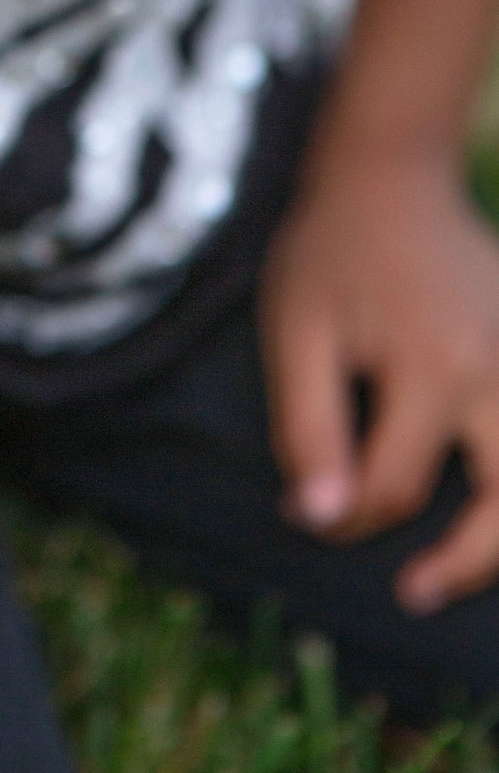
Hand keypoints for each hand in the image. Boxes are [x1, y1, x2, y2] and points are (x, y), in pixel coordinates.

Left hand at [261, 145, 498, 611]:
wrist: (387, 179)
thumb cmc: (329, 253)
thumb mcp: (294, 331)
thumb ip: (308, 426)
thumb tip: (320, 517)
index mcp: (432, 371)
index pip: (393, 486)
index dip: (344, 512)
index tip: (310, 513)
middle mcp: (498, 375)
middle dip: (464, 563)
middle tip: (413, 593)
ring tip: (462, 566)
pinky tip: (491, 499)